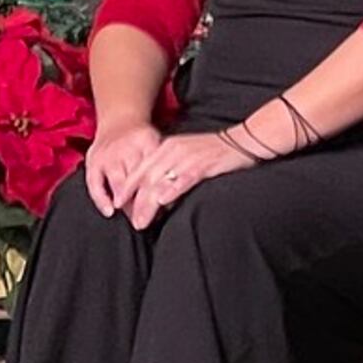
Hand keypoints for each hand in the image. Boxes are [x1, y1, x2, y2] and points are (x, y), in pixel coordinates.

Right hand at [82, 123, 164, 217]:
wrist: (119, 121)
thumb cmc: (142, 140)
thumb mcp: (158, 144)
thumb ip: (164, 166)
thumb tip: (173, 198)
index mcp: (147, 140)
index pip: (154, 167)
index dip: (159, 188)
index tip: (163, 205)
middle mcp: (126, 147)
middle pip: (136, 177)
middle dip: (142, 200)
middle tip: (148, 219)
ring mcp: (108, 154)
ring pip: (118, 181)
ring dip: (125, 202)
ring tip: (133, 218)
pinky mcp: (93, 161)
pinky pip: (94, 183)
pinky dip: (101, 199)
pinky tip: (110, 211)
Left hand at [121, 131, 260, 228]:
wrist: (244, 140)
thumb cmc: (216, 151)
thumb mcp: (187, 154)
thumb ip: (170, 168)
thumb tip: (155, 192)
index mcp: (167, 147)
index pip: (140, 169)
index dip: (127, 188)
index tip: (118, 204)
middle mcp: (173, 150)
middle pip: (146, 178)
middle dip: (135, 201)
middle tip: (131, 221)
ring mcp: (187, 157)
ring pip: (160, 182)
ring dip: (148, 204)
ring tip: (142, 221)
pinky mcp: (203, 164)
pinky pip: (183, 179)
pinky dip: (172, 191)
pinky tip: (163, 202)